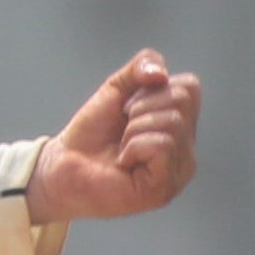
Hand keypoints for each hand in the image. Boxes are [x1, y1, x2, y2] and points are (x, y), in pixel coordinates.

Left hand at [26, 48, 201, 225]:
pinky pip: (162, 145)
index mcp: (182, 126)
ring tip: (122, 148)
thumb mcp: (117, 88)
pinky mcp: (165, 188)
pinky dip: (133, 146)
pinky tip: (124, 162)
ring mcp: (180, 171)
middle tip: (123, 130)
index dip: (150, 89)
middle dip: (140, 107)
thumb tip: (161, 73)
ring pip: (171, 122)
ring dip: (133, 129)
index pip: (189, 87)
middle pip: (180, 101)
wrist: (65, 163)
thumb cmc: (92, 132)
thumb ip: (142, 66)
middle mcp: (187, 149)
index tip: (127, 108)